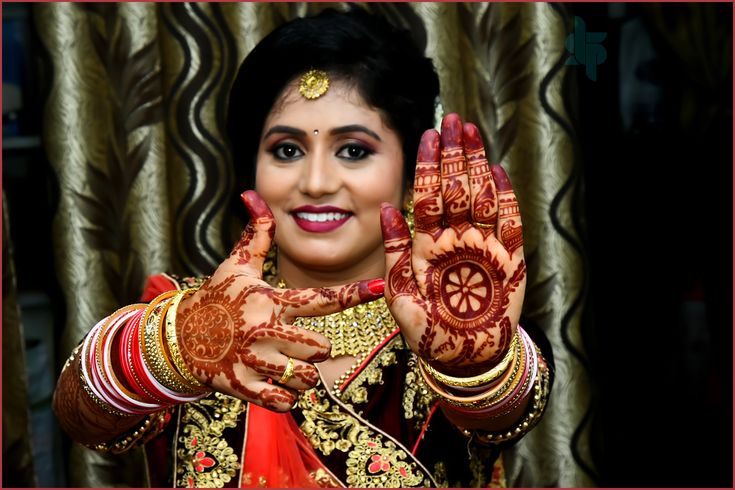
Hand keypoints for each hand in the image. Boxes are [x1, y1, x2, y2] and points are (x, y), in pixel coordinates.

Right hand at [176, 190, 383, 410]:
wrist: (176, 336)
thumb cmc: (214, 298)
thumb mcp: (235, 265)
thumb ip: (256, 236)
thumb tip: (252, 196)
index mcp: (271, 301)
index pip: (322, 297)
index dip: (354, 292)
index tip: (381, 285)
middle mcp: (266, 330)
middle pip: (320, 347)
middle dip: (316, 350)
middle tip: (297, 344)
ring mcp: (254, 360)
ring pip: (306, 378)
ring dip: (302, 376)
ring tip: (285, 365)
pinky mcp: (241, 385)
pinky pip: (283, 401)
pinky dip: (285, 398)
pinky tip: (275, 386)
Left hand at [380, 113, 525, 375]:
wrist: (462, 359)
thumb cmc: (426, 332)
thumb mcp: (399, 292)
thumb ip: (395, 250)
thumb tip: (386, 206)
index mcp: (427, 245)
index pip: (428, 196)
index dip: (428, 166)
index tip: (427, 135)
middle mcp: (455, 240)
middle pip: (455, 188)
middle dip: (453, 154)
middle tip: (452, 120)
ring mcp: (483, 248)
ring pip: (480, 197)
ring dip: (476, 165)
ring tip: (472, 133)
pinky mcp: (509, 261)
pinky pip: (508, 224)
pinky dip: (503, 198)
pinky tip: (496, 172)